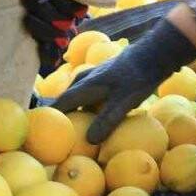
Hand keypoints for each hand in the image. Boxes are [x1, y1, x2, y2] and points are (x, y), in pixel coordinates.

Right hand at [53, 19, 195, 142]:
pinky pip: (90, 92)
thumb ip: (106, 121)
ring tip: (77, 125)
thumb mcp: (123, 103)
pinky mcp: (105, 76)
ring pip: (79, 94)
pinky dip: (88, 103)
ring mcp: (95, 76)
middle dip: (62, 114)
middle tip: (59, 132)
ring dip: (76, 108)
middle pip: (68, 99)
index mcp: (85, 87)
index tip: (42, 130)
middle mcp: (86, 80)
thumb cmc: (137, 78)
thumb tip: (89, 141)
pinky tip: (97, 112)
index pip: (60, 104)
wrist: (153, 54)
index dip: (50, 116)